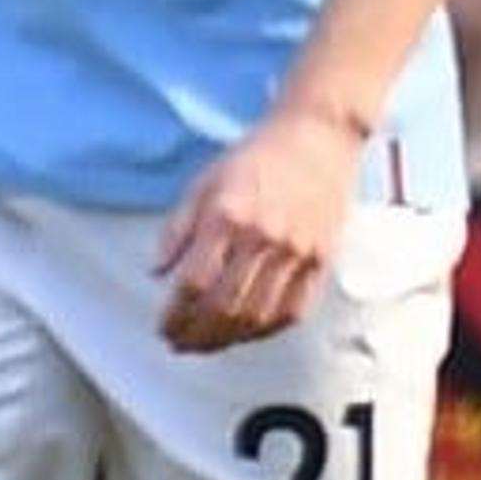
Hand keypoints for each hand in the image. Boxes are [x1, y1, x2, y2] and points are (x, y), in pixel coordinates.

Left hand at [153, 103, 362, 352]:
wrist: (319, 135)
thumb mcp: (204, 182)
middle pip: (223, 306)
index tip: (162, 327)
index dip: (173, 315)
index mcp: (227, 216)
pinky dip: (268, 330)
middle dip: (195, 334)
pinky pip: (294, 309)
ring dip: (227, 339)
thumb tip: (158, 273)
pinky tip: (249, 332)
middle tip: (179, 344)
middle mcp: (262, 237)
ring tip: (208, 344)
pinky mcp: (322, 257)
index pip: (193, 283)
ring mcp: (296, 250)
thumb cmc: (257, 156)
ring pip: (257, 315)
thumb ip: (177, 229)